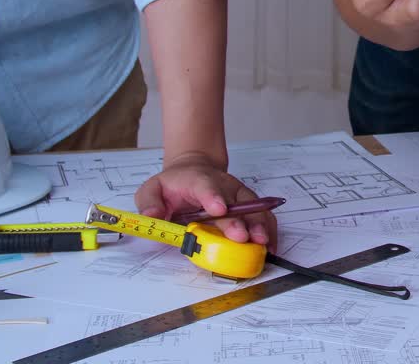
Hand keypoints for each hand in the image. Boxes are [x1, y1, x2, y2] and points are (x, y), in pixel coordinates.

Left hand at [135, 153, 277, 251]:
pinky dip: (268, 230)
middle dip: (239, 220)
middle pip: (234, 202)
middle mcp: (223, 186)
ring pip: (253, 208)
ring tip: (262, 243)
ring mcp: (238, 195)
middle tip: (242, 237)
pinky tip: (270, 245)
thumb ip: (148, 202)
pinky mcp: (248, 205)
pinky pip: (262, 216)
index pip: (206, 186)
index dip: (213, 197)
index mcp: (197, 181)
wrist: (194, 171)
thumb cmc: (173, 186)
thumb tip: (153, 217)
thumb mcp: (151, 190)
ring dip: (259, 225)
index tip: (219, 210)